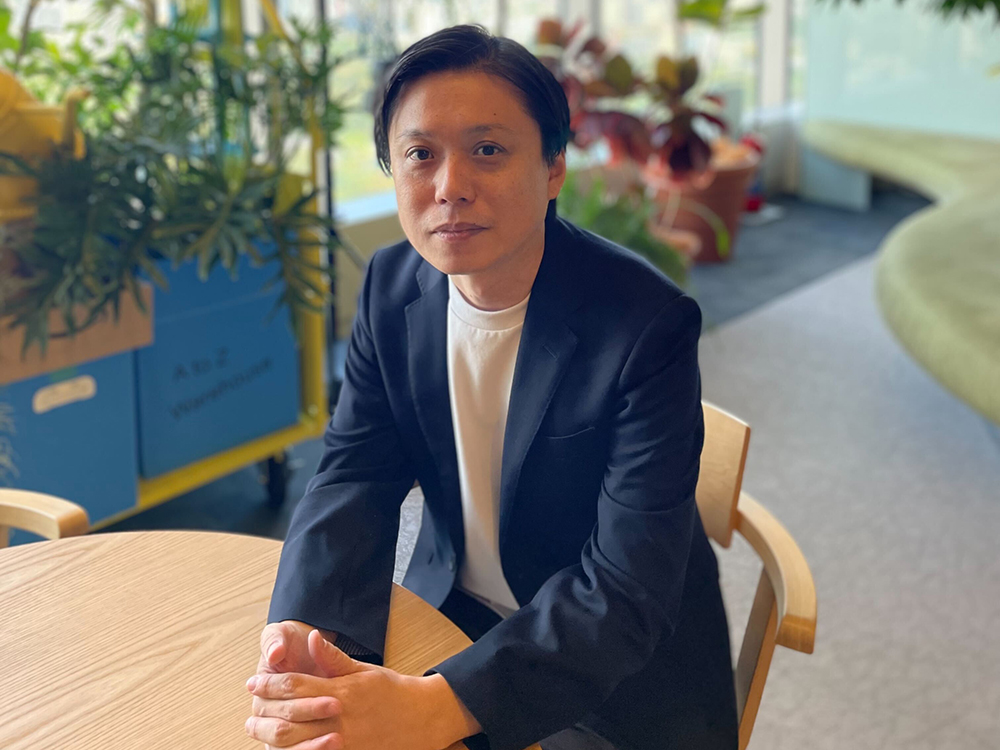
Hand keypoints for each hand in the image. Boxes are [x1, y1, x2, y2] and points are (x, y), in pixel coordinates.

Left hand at [246, 629, 466, 749]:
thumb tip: (311, 637)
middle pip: (289, 717)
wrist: (419, 718)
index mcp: (340, 691)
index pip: (295, 686)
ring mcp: (342, 741)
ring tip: (257, 728)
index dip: (270, 684)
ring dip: (271, 735)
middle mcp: (338, 717)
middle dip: (265, 711)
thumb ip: (333, 658)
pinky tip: (281, 745)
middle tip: (250, 708)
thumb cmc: (390, 691)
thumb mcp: (363, 669)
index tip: (253, 682)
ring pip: (296, 742)